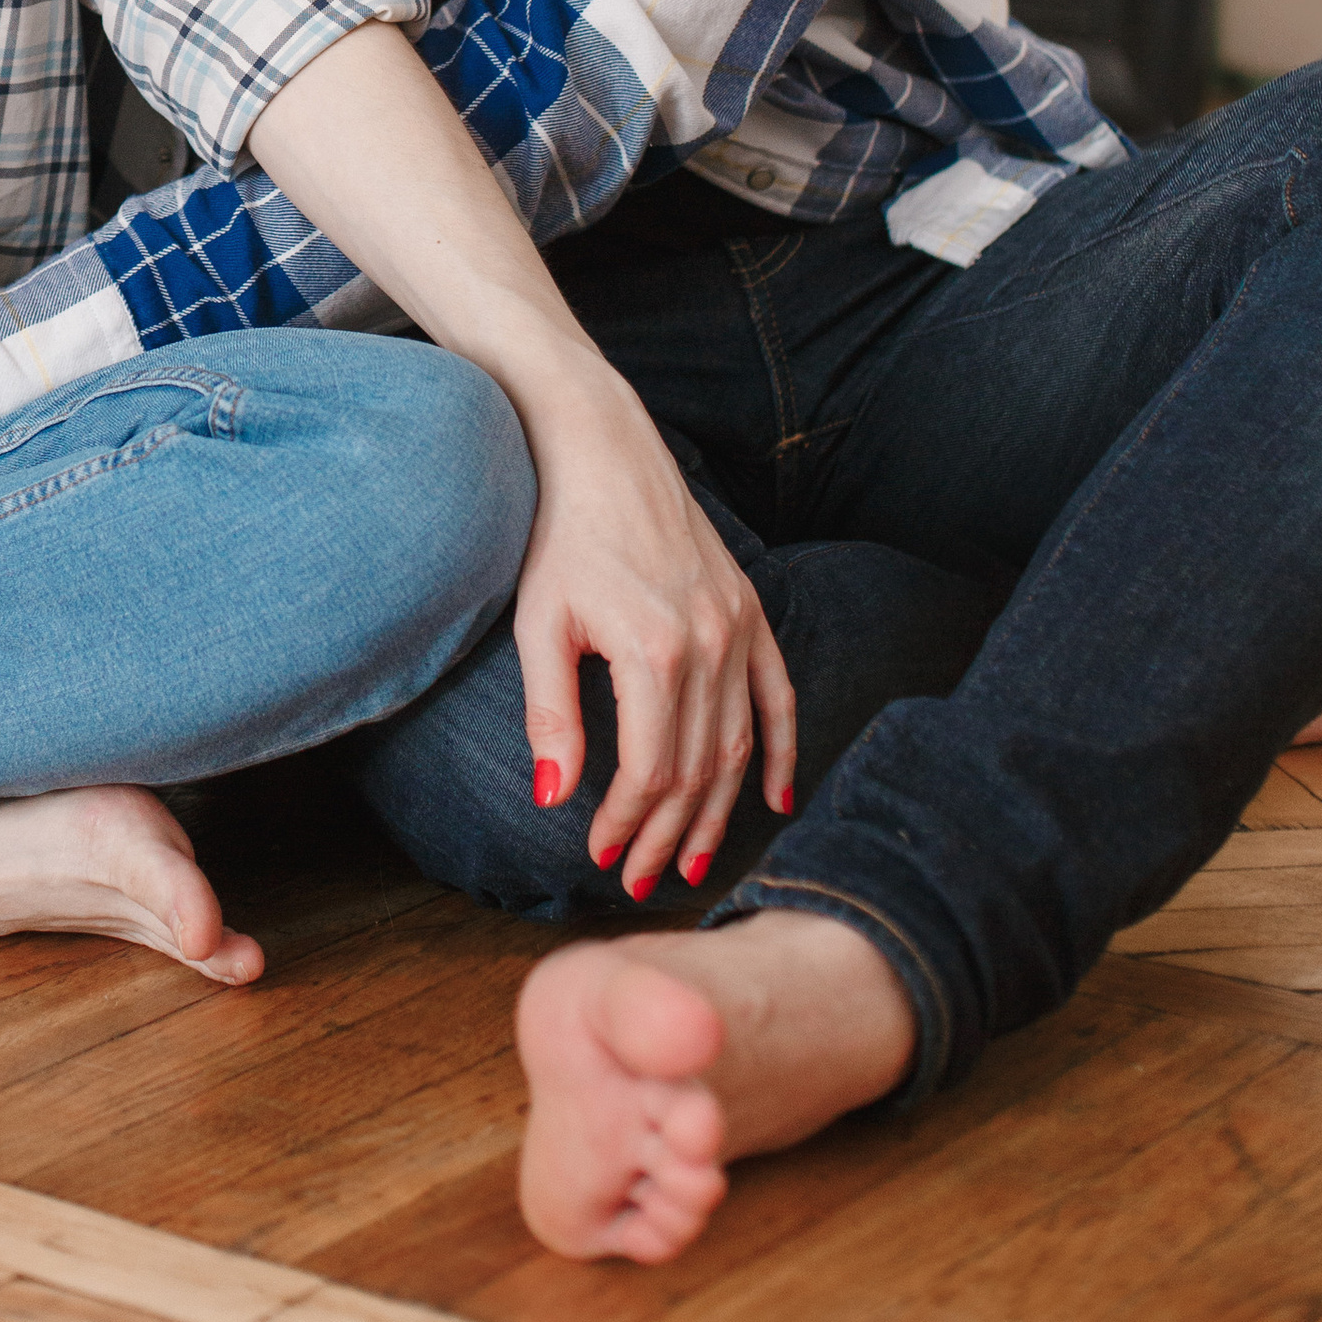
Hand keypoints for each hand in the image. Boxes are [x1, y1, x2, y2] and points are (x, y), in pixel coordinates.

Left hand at [513, 359, 796, 897]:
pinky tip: (774, 799)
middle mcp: (710, 641)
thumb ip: (550, 713)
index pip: (651, 769)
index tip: (598, 854)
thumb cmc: (556, 532)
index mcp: (655, 649)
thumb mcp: (539, 623)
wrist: (599, 444)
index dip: (626, 821)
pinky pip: (779, 694)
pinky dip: (782, 750)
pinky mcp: (752, 607)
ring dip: (719, 811)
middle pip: (699, 768)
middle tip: (639, 877)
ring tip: (694, 862)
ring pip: (739, 744)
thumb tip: (552, 799)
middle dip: (669, 833)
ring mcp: (738, 624)